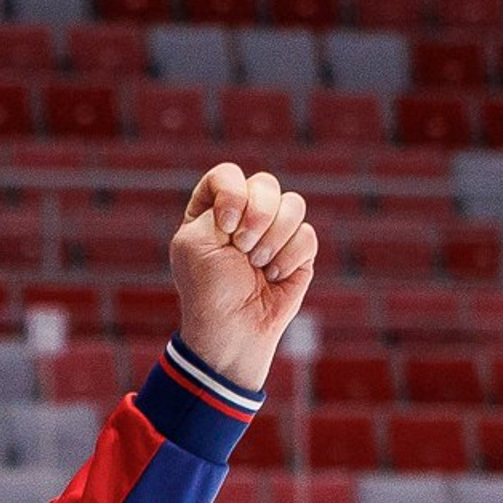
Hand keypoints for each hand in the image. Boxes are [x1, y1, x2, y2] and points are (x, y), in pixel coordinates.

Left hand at [169, 163, 317, 395]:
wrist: (234, 327)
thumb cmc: (208, 288)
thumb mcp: (196, 242)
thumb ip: (221, 204)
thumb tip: (261, 201)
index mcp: (211, 212)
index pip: (226, 175)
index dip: (232, 193)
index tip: (225, 226)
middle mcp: (243, 217)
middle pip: (265, 183)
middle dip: (257, 216)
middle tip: (241, 248)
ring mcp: (273, 232)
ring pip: (293, 205)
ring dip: (273, 239)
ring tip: (257, 266)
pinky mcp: (298, 250)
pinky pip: (307, 234)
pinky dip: (288, 258)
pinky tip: (273, 277)